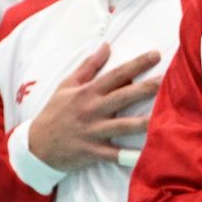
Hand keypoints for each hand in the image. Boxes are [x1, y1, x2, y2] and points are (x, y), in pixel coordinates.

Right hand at [28, 45, 160, 171]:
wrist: (35, 146)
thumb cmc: (55, 112)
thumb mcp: (67, 85)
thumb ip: (89, 66)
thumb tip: (106, 45)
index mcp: (88, 92)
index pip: (116, 75)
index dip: (136, 64)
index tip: (156, 54)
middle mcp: (92, 110)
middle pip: (123, 97)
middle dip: (145, 88)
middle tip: (166, 80)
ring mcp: (92, 132)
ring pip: (122, 126)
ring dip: (142, 122)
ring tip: (163, 116)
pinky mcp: (92, 152)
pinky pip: (114, 155)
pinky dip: (129, 156)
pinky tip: (146, 155)